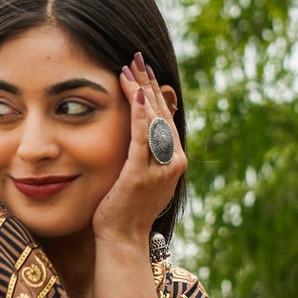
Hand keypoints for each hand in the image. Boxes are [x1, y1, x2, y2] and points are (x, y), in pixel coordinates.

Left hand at [92, 52, 187, 247]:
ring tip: (129, 68)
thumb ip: (143, 154)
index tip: (142, 69)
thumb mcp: (140, 176)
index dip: (153, 91)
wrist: (123, 240)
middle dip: (148, 83)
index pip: (164, 116)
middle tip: (136, 57)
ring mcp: (160, 169)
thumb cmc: (125, 209)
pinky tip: (134, 94)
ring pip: (154, 120)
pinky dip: (140, 114)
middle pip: (162, 113)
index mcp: (174, 160)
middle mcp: (173, 161)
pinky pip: (142, 138)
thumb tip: (139, 130)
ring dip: (142, 91)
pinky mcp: (141, 174)